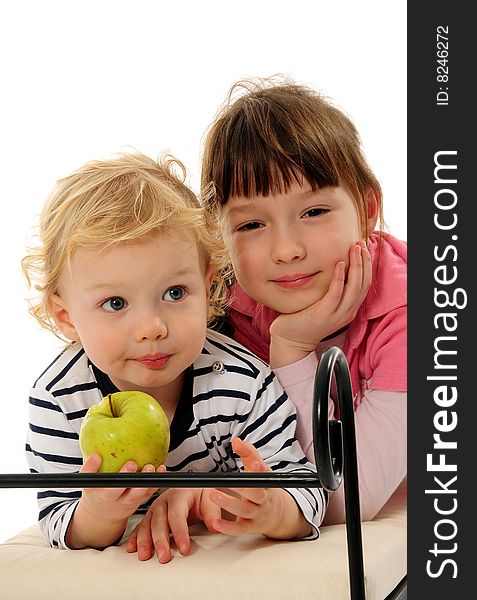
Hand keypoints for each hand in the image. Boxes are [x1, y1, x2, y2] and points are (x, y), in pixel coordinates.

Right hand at [66, 453, 161, 548]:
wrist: (102, 515)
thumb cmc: (96, 494)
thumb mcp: (88, 484)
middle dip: (139, 480)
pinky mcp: (140, 500)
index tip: (130, 464)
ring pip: (143, 494)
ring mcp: (131, 502)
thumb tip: (95, 455)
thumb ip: (89, 470)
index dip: (122, 478)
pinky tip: (161, 469)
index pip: (113, 490)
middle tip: (144, 466)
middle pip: (131, 494)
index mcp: (105, 498)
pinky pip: (150, 492)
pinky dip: (156, 481)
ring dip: (150, 481)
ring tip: (153, 467)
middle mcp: (119, 502)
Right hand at [126, 475, 220, 562]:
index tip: (184, 548)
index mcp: (179, 494)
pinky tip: (132, 548)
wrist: (194, 489)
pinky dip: (135, 538)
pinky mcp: (151, 516)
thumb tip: (214, 525)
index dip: (180, 532)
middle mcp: (164, 500)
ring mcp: (156, 508)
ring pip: (147, 524)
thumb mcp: (210, 498)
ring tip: (145, 555)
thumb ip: (212, 512)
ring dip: (144, 541)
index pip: (177, 514)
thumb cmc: (200, 494)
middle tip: (164, 557)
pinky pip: (140, 526)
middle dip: (160, 540)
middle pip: (159, 521)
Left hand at [209, 438, 309, 539]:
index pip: (266, 474)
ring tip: (213, 495)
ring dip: (229, 504)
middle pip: (256, 494)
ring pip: (245, 511)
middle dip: (242, 488)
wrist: (279, 514)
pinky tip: (216, 523)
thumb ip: (248, 454)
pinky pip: (240, 529)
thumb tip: (236, 440)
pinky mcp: (251, 527)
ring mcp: (258, 514)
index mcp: (267, 483)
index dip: (261, 470)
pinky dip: (228, 528)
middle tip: (226, 481)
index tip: (255, 464)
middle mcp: (264, 499)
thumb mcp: (260, 470)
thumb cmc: (265, 488)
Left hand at [269, 241, 370, 367]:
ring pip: (354, 288)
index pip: (365, 284)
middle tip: (360, 244)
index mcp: (349, 309)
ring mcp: (336, 315)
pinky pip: (335, 294)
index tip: (363, 249)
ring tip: (354, 250)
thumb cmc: (304, 317)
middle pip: (363, 284)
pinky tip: (339, 264)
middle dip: (365, 262)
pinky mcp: (323, 315)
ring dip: (356, 266)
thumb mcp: (324, 302)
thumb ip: (333, 289)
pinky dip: (339, 278)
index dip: (367, 265)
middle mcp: (347, 312)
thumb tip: (335, 265)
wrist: (290, 339)